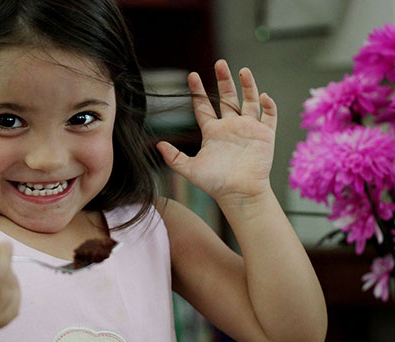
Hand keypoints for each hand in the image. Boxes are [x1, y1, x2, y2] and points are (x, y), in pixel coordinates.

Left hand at [157, 59, 277, 204]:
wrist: (238, 194)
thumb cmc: (215, 184)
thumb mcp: (190, 169)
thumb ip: (174, 157)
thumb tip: (157, 145)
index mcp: (212, 132)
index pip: (204, 107)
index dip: (198, 92)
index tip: (192, 76)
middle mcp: (230, 127)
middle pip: (227, 98)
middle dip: (223, 80)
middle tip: (219, 63)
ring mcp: (248, 129)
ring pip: (249, 101)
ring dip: (248, 85)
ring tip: (242, 70)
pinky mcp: (264, 135)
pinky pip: (269, 116)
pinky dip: (268, 105)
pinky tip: (263, 96)